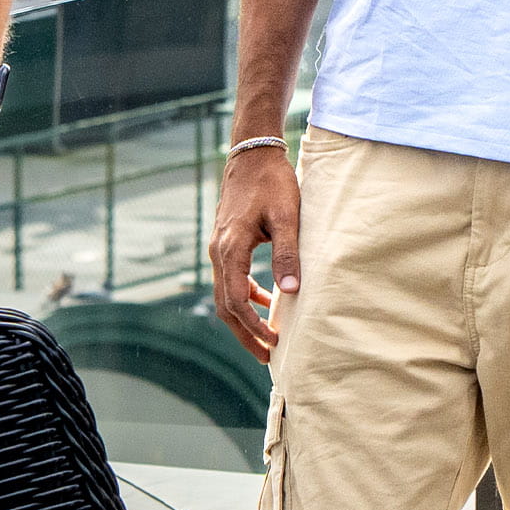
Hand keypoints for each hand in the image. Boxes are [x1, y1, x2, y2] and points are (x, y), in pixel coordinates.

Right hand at [206, 142, 301, 360]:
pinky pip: (230, 279)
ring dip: (243, 318)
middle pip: (224, 305)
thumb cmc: (273, 182)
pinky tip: (266, 301)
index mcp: (230, 247)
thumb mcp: (287, 216)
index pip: (235, 299)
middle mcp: (219, 251)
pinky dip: (244, 296)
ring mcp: (219, 247)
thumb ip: (287, 254)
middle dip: (245, 333)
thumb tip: (291, 292)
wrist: (252, 153)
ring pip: (225, 294)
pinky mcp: (226, 243)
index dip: (252, 326)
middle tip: (267, 356)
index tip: (272, 342)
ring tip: (267, 337)